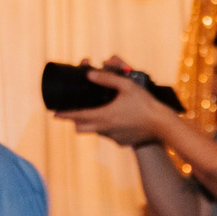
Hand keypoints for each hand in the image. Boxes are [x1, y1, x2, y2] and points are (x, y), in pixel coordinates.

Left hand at [56, 57, 175, 148]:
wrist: (162, 125)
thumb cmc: (145, 104)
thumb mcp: (126, 85)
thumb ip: (107, 78)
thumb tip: (89, 74)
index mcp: (103, 116)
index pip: (77, 116)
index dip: (64, 114)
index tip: (54, 113)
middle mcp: (105, 129)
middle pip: (81, 128)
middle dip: (74, 121)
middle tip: (73, 113)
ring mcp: (113, 137)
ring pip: (95, 132)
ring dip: (91, 124)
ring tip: (95, 113)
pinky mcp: (121, 141)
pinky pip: (108, 135)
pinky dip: (106, 128)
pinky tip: (115, 120)